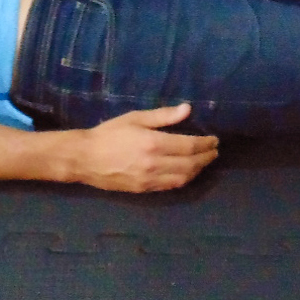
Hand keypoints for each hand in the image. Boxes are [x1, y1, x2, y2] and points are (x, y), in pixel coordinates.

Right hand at [71, 103, 220, 192]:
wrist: (85, 158)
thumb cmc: (108, 134)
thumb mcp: (135, 118)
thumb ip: (162, 116)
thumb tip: (187, 109)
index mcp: (153, 143)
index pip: (189, 146)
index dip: (205, 144)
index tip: (214, 140)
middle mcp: (155, 164)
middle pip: (190, 164)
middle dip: (206, 158)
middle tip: (214, 152)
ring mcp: (150, 179)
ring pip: (183, 178)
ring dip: (197, 170)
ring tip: (204, 162)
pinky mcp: (144, 189)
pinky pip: (170, 186)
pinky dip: (183, 179)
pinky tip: (187, 173)